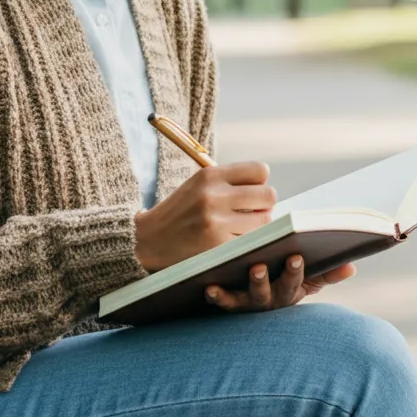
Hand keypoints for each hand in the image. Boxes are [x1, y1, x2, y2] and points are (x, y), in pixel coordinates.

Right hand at [134, 161, 275, 272]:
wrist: (148, 240)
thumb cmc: (181, 211)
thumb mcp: (199, 184)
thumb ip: (230, 181)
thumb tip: (267, 187)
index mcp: (210, 175)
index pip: (260, 171)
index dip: (260, 182)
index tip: (251, 191)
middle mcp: (213, 195)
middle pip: (268, 195)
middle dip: (264, 205)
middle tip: (252, 212)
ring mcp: (216, 222)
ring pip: (264, 221)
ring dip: (258, 226)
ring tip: (239, 228)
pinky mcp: (217, 246)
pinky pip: (251, 241)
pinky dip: (247, 243)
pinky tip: (231, 241)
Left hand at [205, 256, 356, 312]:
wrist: (251, 298)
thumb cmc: (282, 280)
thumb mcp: (307, 279)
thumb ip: (327, 273)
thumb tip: (351, 266)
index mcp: (289, 291)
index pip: (295, 283)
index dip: (295, 272)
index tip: (297, 256)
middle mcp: (269, 301)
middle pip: (272, 292)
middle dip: (273, 279)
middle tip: (269, 262)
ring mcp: (248, 303)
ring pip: (248, 298)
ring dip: (249, 286)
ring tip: (252, 269)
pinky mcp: (227, 302)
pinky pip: (222, 301)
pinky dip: (217, 296)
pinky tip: (209, 286)